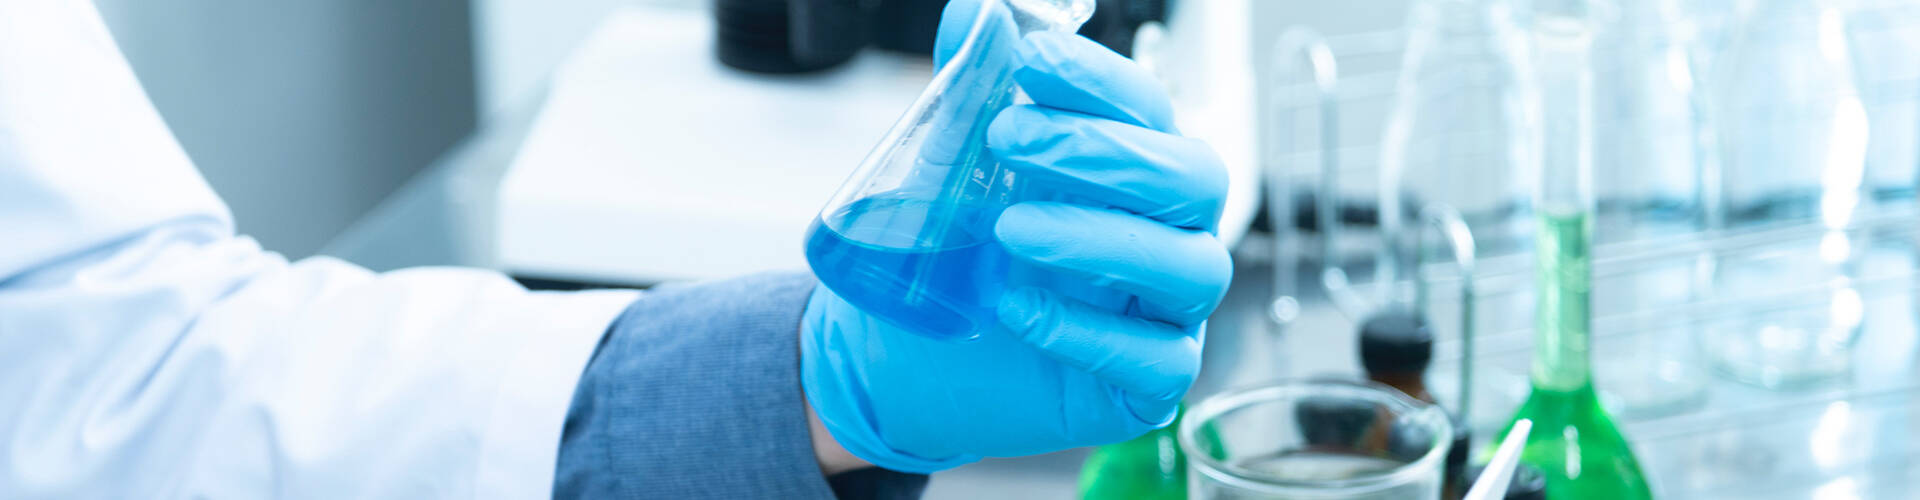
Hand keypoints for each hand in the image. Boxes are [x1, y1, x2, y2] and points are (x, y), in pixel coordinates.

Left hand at [799, 0, 1230, 473]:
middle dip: (1103, 151)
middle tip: (1007, 141)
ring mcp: (1165, 314)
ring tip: (1008, 229)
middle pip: (1195, 179)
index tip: (1027, 60)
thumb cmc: (954, 258)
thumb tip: (978, 11)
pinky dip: (1088, 331)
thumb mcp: (948, 168)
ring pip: (1191, 267)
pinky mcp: (1145, 388)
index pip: (1149, 109)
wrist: (903, 360)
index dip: (1097, 79)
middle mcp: (1166, 234)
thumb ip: (968, 88)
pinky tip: (1018, 309)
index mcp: (1133, 170)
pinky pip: (1157, 360)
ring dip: (1100, 238)